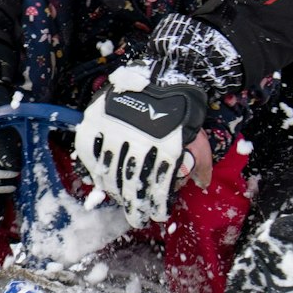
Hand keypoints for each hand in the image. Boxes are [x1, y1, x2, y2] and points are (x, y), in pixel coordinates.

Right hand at [73, 78, 208, 226]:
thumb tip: (203, 185)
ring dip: (115, 193)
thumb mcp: (198, 136)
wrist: (166, 73)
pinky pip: (88, 150)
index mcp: (165, 148)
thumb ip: (202, 162)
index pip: (156, 188)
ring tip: (119, 202)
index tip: (156, 216)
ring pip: (111, 172)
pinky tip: (100, 180)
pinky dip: (92, 167)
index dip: (155, 207)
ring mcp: (116, 129)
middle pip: (132, 185)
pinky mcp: (98, 119)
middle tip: (136, 219)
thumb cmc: (183, 108)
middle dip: (134, 207)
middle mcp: (139, 141)